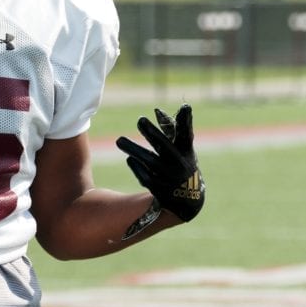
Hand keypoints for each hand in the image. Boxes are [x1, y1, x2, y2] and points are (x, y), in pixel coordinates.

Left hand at [115, 104, 204, 221]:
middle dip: (153, 133)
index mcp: (186, 151)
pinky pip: (144, 176)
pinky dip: (136, 166)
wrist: (186, 199)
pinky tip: (129, 158)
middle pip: (165, 146)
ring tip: (119, 140)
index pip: (186, 133)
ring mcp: (168, 176)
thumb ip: (170, 129)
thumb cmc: (181, 164)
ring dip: (134, 149)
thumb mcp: (181, 148)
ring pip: (150, 161)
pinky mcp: (158, 188)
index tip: (185, 106)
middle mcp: (179, 163)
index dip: (186, 120)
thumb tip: (157, 111)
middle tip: (141, 120)